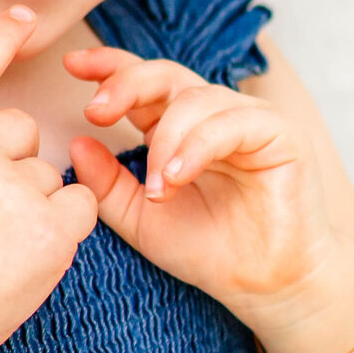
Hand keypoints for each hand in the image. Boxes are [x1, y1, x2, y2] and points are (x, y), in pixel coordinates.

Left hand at [62, 45, 336, 323]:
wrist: (263, 287)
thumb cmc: (208, 249)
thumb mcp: (141, 218)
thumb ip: (107, 184)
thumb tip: (76, 143)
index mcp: (177, 125)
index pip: (143, 81)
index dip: (109, 66)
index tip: (72, 65)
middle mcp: (212, 113)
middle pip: (165, 75)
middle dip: (126, 85)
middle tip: (96, 111)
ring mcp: (248, 119)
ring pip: (195, 100)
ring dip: (166, 141)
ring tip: (157, 187)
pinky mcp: (281, 133)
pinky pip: (232, 122)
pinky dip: (198, 146)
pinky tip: (177, 177)